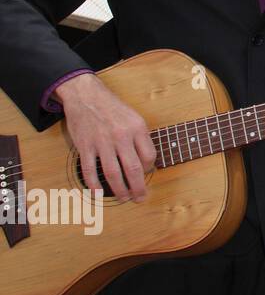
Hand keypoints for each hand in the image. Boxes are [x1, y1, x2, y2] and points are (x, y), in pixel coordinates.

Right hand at [56, 72, 155, 201]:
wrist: (86, 96)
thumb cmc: (112, 108)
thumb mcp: (134, 117)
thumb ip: (140, 137)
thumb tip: (148, 162)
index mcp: (137, 128)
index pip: (149, 156)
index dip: (150, 169)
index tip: (146, 174)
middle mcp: (121, 136)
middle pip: (133, 169)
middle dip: (138, 187)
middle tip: (140, 198)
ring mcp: (101, 142)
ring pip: (112, 173)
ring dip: (119, 189)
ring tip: (123, 198)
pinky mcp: (85, 146)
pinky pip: (89, 170)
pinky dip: (94, 184)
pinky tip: (98, 193)